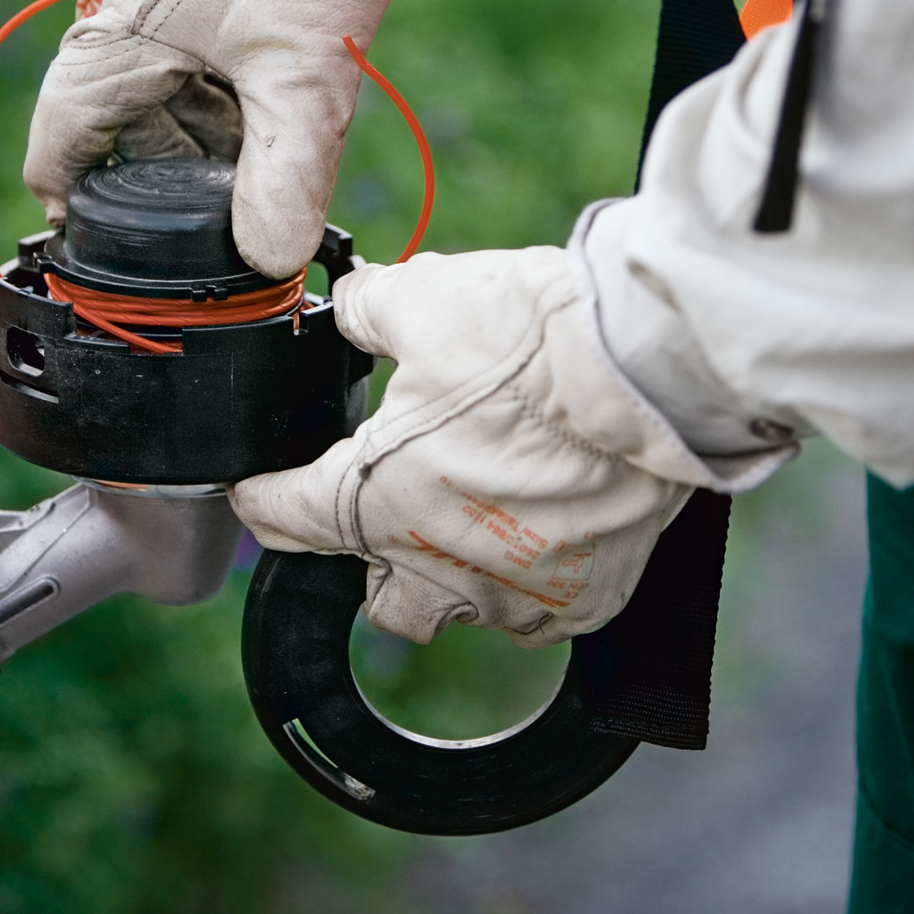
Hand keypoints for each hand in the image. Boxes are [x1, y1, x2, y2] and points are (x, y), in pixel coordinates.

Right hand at [24, 0, 457, 278]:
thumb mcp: (303, 81)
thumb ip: (283, 177)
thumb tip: (272, 261)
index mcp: (117, 32)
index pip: (61, 135)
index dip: (71, 192)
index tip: (89, 231)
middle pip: (118, 103)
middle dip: (162, 156)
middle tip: (210, 201)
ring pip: (156, 57)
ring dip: (195, 107)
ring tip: (249, 145)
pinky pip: (183, 12)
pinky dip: (212, 56)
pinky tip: (262, 74)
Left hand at [230, 247, 790, 646]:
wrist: (653, 374)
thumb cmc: (533, 342)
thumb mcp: (424, 299)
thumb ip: (370, 311)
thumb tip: (357, 303)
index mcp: (370, 500)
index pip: (282, 518)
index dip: (263, 497)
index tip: (260, 491)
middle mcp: (433, 567)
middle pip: (376, 597)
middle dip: (375, 558)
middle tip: (399, 499)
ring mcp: (511, 596)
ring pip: (460, 611)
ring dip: (456, 573)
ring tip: (483, 511)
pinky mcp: (581, 603)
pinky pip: (538, 614)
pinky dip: (534, 580)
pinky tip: (550, 527)